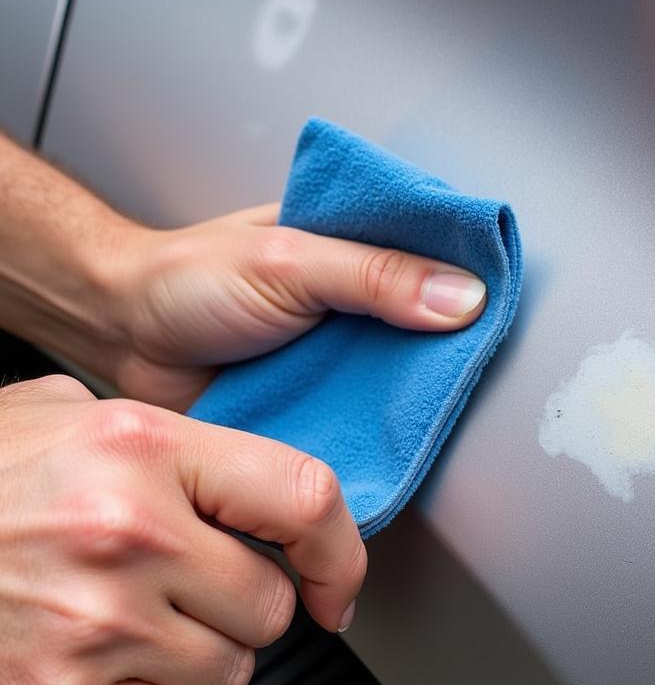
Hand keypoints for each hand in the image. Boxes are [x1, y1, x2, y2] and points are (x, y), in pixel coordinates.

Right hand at [0, 375, 363, 684]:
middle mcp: (127, 534)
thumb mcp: (61, 414)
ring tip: (135, 622)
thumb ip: (165, 437)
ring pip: (235, 671)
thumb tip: (247, 474)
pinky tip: (117, 670)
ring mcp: (94, 626)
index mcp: (139, 448)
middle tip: (187, 586)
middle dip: (244, 603)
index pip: (303, 495)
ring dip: (203, 656)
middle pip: (272, 604)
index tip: (335, 580)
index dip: (338, 550)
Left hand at [107, 204, 486, 409]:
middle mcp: (357, 300)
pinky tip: (396, 441)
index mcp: (355, 243)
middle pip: (431, 323)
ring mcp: (342, 354)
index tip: (500, 305)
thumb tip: (463, 296)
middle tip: (474, 371)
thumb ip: (372, 276)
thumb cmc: (189, 280)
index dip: (472, 278)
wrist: (125, 339)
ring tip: (442, 411)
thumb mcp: (288, 261)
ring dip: (417, 394)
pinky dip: (381, 430)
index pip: (436, 254)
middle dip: (451, 349)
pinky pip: (367, 417)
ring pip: (405, 375)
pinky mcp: (322, 401)